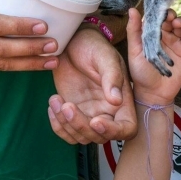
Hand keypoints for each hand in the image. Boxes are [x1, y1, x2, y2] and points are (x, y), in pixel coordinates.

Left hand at [48, 27, 136, 144]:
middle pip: (99, 137)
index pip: (126, 128)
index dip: (113, 131)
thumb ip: (112, 77)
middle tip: (67, 105)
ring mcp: (88, 114)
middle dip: (81, 126)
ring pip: (81, 137)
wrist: (70, 42)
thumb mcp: (104, 57)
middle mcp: (107, 112)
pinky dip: (57, 125)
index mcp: (122, 100)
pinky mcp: (72, 113)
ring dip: (65, 124)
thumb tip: (116, 100)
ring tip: (56, 99)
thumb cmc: (92, 45)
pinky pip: (66, 132)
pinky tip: (53, 102)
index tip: (95, 121)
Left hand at [127, 7, 180, 104]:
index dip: (160, 12)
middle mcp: (164, 36)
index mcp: (152, 34)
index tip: (160, 10)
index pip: (158, 17)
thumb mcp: (134, 50)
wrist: (152, 92)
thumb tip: (132, 9)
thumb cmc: (140, 72)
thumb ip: (134, 30)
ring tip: (178, 24)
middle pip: (171, 19)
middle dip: (171, 15)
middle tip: (170, 17)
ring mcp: (176, 42)